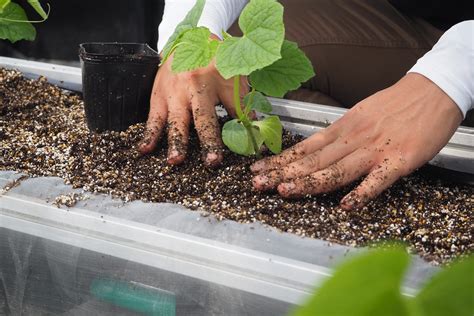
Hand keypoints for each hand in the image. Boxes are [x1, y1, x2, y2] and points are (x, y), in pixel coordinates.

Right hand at [139, 48, 247, 166]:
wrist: (187, 38)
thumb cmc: (214, 61)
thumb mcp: (233, 79)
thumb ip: (242, 106)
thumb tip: (256, 134)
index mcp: (215, 80)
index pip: (231, 109)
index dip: (241, 128)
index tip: (248, 144)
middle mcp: (192, 86)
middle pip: (201, 117)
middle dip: (207, 140)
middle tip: (212, 161)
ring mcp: (172, 91)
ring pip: (174, 119)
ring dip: (175, 141)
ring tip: (175, 160)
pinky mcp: (157, 95)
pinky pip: (152, 117)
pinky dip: (149, 134)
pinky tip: (145, 148)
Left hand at [251, 73, 462, 209]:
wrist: (433, 90)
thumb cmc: (396, 104)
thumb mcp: (360, 114)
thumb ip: (339, 134)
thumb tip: (316, 149)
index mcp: (343, 128)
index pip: (305, 148)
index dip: (280, 161)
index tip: (259, 171)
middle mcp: (353, 138)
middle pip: (313, 160)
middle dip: (283, 174)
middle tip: (258, 184)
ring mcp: (375, 150)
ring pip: (337, 169)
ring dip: (310, 182)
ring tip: (285, 191)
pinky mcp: (400, 160)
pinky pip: (378, 179)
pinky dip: (362, 192)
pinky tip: (346, 205)